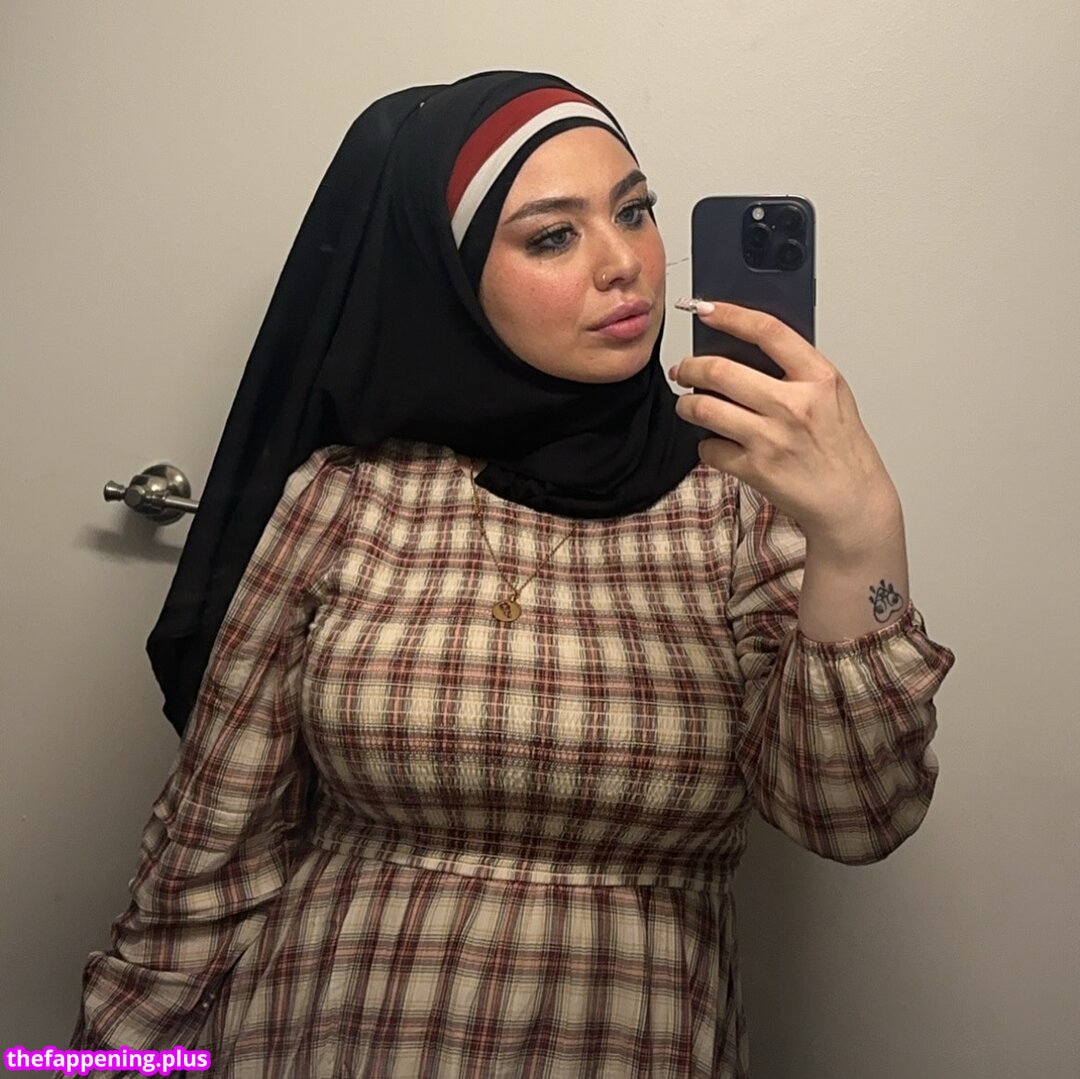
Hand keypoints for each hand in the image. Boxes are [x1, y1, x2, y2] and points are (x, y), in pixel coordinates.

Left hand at [671, 302, 901, 553]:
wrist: (852, 502)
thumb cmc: (840, 448)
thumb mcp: (832, 397)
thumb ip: (796, 371)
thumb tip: (743, 346)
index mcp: (819, 378)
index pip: (767, 331)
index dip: (730, 315)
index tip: (705, 309)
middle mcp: (795, 405)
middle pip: (720, 370)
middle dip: (690, 367)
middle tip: (683, 370)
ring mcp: (773, 439)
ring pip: (704, 409)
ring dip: (686, 405)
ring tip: (688, 406)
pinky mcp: (756, 470)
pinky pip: (709, 448)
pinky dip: (706, 445)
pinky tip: (716, 444)